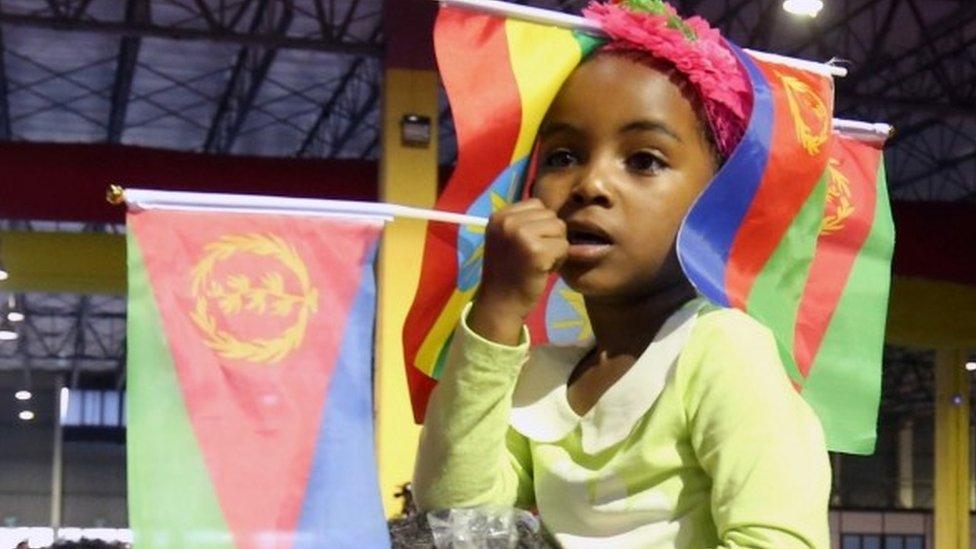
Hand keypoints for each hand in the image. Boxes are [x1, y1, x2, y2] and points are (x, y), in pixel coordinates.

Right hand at [468, 199, 567, 345]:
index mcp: (499, 216)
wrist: (500, 302)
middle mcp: (508, 222)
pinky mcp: (537, 252)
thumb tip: (552, 211)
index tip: (528, 244)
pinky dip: (559, 260)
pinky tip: (544, 270)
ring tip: (540, 261)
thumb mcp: (506, 238)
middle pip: (550, 215)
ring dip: (556, 247)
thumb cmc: (506, 271)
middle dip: (549, 235)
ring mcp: (522, 235)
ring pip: (560, 229)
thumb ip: (523, 221)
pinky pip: (564, 246)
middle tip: (535, 255)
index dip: (540, 224)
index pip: (536, 204)